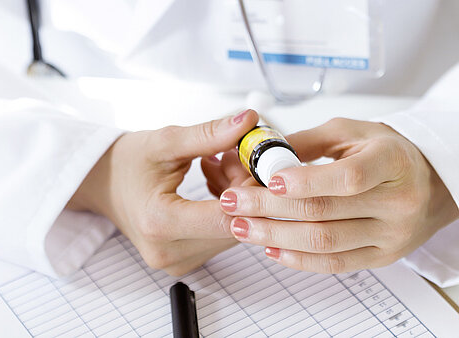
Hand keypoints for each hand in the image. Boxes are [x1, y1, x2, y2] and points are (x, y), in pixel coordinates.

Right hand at [68, 109, 258, 274]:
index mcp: (160, 223)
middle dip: (245, 189)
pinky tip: (215, 186)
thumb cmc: (127, 162)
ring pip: (232, 232)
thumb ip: (209, 134)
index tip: (257, 161)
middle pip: (233, 226)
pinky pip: (221, 237)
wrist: (102, 184)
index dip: (250, 188)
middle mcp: (169, 251)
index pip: (226, 216)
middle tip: (236, 156)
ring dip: (239, 199)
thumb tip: (248, 121)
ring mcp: (177, 262)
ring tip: (220, 166)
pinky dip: (227, 210)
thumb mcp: (165, 142)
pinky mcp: (184, 262)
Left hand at [212, 118, 458, 273]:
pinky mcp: (381, 257)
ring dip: (275, 236)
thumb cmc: (383, 153)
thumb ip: (304, 143)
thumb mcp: (348, 133)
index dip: (305, 181)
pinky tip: (270, 248)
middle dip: (270, 209)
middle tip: (234, 203)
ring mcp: (391, 235)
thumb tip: (258, 157)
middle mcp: (398, 202)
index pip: (348, 177)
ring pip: (324, 243)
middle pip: (325, 212)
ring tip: (241, 227)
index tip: (267, 181)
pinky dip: (298, 259)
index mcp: (392, 162)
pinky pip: (334, 264)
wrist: (429, 184)